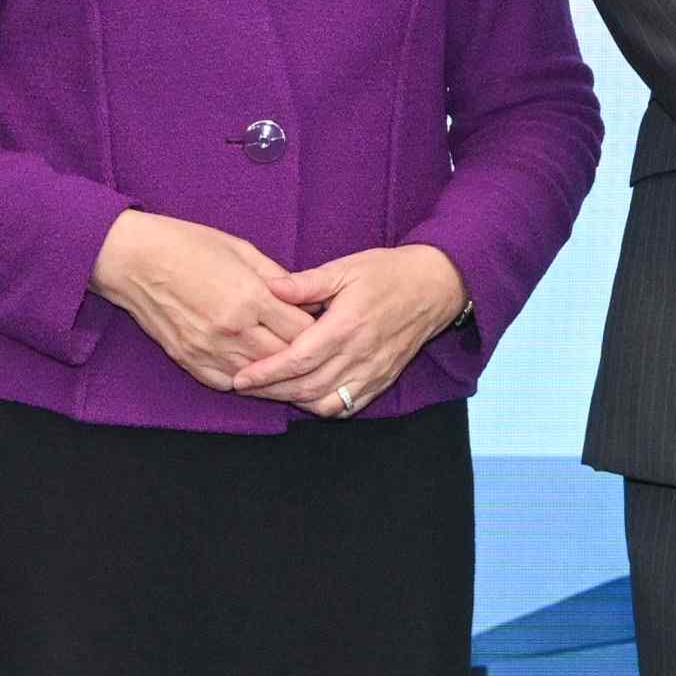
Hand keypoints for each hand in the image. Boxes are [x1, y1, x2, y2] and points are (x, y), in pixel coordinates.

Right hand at [95, 210, 316, 397]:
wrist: (133, 260)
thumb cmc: (186, 245)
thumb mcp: (240, 248)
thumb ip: (276, 276)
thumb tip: (303, 296)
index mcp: (250, 298)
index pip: (303, 329)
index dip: (316, 327)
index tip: (319, 322)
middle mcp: (233, 330)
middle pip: (286, 357)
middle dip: (302, 351)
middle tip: (309, 344)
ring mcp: (209, 350)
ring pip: (260, 376)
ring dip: (275, 369)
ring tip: (284, 358)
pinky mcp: (190, 362)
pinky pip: (228, 383)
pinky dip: (244, 377)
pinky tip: (251, 364)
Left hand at [231, 244, 471, 417]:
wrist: (435, 288)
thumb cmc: (387, 273)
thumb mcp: (345, 268)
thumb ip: (306, 282)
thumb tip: (270, 287)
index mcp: (346, 326)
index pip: (298, 360)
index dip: (266, 373)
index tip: (241, 378)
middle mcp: (359, 355)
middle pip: (306, 387)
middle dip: (270, 391)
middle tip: (242, 387)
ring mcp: (373, 372)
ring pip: (325, 402)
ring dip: (294, 401)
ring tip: (268, 391)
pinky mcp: (382, 381)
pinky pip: (347, 407)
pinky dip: (321, 407)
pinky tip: (304, 396)